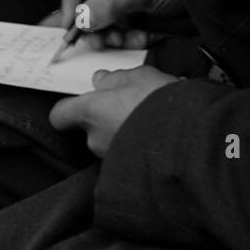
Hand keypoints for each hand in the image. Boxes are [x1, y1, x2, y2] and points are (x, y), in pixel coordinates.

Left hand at [49, 65, 178, 156]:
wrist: (190, 140)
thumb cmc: (160, 104)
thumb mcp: (138, 77)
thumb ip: (114, 78)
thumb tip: (100, 80)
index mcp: (90, 112)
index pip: (60, 115)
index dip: (68, 108)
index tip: (79, 101)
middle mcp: (95, 138)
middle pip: (88, 127)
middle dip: (104, 117)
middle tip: (127, 104)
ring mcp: (111, 158)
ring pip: (108, 140)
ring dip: (121, 131)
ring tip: (147, 118)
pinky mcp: (128, 172)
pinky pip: (125, 154)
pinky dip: (134, 146)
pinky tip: (154, 135)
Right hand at [59, 0, 183, 50]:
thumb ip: (110, 2)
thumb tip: (81, 20)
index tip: (71, 23)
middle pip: (87, 5)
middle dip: (91, 26)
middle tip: (98, 41)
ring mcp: (126, 0)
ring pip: (104, 24)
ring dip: (111, 36)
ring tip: (125, 40)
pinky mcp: (139, 18)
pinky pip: (124, 33)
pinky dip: (130, 40)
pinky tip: (143, 38)